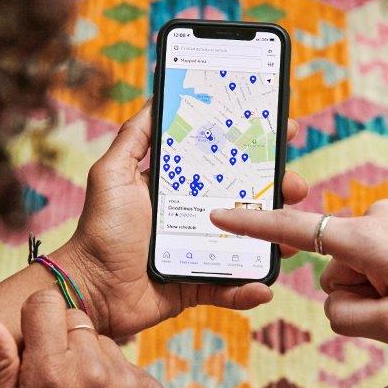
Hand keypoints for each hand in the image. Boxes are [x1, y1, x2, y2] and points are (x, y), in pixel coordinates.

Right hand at [0, 292, 169, 387]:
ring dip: (92, 362)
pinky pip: (131, 367)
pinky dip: (118, 383)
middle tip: (57, 387)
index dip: (36, 322)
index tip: (34, 350)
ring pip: (105, 344)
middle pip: (77, 320)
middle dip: (64, 344)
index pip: (46, 303)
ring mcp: (130, 382)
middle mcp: (94, 370)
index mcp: (50, 371)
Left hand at [50, 101, 308, 339]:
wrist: (91, 289)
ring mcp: (200, 251)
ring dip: (275, 238)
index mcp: (179, 186)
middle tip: (296, 185)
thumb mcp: (112, 174)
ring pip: (249, 242)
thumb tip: (157, 97)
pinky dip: (249, 288)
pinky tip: (264, 285)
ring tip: (291, 235)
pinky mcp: (200, 284)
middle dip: (278, 189)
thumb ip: (134, 138)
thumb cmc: (99, 230)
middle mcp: (195, 215)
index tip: (284, 131)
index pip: (225, 160)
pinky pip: (232, 287)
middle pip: (247, 198)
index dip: (255, 146)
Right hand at [209, 199, 387, 347]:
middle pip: (336, 269)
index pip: (295, 231)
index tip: (219, 215)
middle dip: (358, 293)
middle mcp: (376, 216)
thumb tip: (336, 300)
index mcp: (365, 238)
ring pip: (362, 266)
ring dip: (383, 286)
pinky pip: (386, 256)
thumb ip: (347, 316)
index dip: (254, 225)